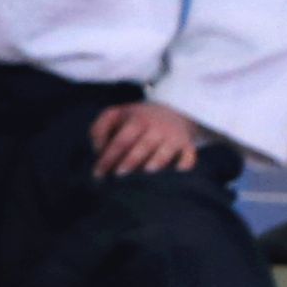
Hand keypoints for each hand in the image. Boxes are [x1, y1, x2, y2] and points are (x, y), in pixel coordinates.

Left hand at [90, 100, 204, 175]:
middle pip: (142, 148)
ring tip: (144, 173)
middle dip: (129, 163)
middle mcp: (157, 128)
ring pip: (165, 153)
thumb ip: (99, 129)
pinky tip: (174, 174)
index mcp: (137, 120)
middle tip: (117, 175)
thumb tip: (98, 150)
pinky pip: (188, 159)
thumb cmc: (135, 119)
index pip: (120, 141)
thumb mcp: (115, 115)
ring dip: (155, 164)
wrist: (172, 111)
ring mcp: (173, 137)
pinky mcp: (187, 146)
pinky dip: (183, 166)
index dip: (108, 158)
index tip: (98, 174)